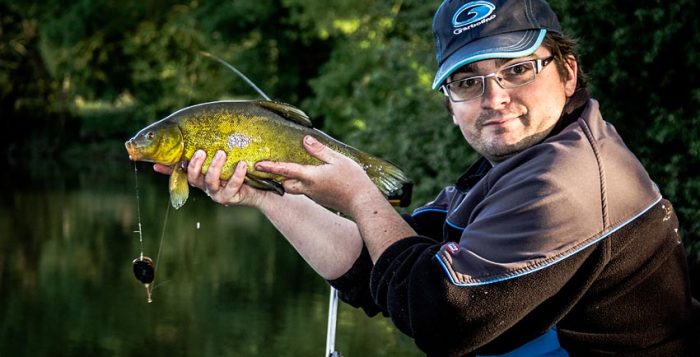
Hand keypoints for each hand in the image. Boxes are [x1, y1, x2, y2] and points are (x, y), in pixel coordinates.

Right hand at [154, 150, 267, 206]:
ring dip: (215, 167)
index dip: (168, 169)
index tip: (156, 164)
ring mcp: (216, 193)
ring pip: (211, 181)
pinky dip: (237, 174)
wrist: (257, 189)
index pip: (180, 172)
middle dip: (196, 164)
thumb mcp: (222, 160)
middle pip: (194, 178)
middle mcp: (205, 186)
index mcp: (200, 177)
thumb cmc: (237, 170)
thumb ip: (209, 152)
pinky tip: (242, 164)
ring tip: (222, 153)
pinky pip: (232, 185)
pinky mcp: (230, 197)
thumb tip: (194, 138)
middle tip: (201, 151)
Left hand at [255, 135, 382, 215]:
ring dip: (288, 181)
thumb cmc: (352, 180)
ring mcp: (315, 196)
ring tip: (286, 171)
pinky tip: (309, 177)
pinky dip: (302, 184)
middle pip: (285, 184)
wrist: (362, 203)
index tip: (257, 164)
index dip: (271, 166)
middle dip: (276, 178)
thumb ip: (320, 150)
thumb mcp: (338, 159)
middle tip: (267, 169)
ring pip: (295, 188)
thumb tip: (305, 139)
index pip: (286, 170)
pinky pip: (306, 191)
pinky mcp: (321, 199)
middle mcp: (309, 188)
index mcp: (311, 177)